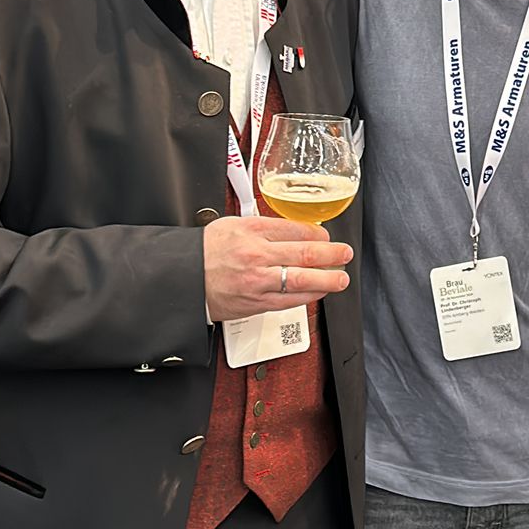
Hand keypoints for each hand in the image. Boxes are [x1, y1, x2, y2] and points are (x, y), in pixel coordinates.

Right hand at [203, 215, 352, 320]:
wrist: (183, 279)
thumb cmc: (206, 251)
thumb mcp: (233, 225)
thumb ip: (264, 227)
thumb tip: (296, 230)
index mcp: (251, 230)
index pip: (296, 230)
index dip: (319, 235)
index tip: (327, 237)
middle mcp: (256, 255)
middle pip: (305, 254)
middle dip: (332, 255)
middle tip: (345, 254)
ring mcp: (258, 281)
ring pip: (303, 280)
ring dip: (328, 279)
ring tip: (341, 277)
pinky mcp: (256, 303)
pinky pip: (290, 301)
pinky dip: (309, 296)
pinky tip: (319, 292)